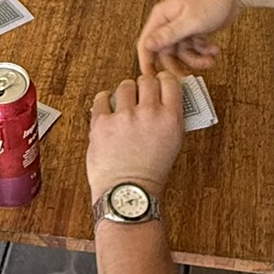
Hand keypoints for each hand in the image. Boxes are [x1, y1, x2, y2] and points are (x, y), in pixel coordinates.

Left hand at [88, 72, 184, 199]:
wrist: (128, 192)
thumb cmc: (150, 173)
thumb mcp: (172, 143)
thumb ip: (169, 118)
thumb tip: (162, 98)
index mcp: (171, 118)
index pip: (170, 81)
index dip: (163, 81)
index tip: (158, 84)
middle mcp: (149, 113)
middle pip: (146, 80)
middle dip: (143, 86)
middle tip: (140, 96)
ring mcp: (124, 116)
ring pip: (124, 86)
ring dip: (124, 94)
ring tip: (123, 106)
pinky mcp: (102, 122)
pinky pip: (101, 98)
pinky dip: (104, 102)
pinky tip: (107, 110)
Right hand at [137, 0, 243, 73]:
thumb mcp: (189, 21)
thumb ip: (168, 34)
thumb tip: (147, 45)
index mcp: (162, 16)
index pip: (146, 43)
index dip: (146, 63)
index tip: (152, 79)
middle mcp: (170, 22)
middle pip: (166, 52)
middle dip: (177, 65)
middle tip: (187, 76)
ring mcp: (183, 26)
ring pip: (182, 52)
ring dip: (196, 59)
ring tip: (209, 60)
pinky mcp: (195, 29)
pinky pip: (194, 47)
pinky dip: (204, 52)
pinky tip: (214, 50)